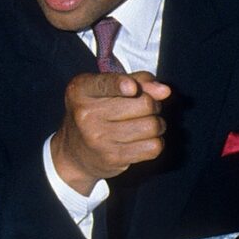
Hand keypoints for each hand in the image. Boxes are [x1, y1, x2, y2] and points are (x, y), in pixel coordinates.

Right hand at [50, 71, 170, 194]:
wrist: (74, 152)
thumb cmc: (96, 111)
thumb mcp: (107, 88)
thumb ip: (137, 80)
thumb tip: (164, 90)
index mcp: (81, 90)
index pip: (105, 84)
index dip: (121, 84)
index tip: (132, 88)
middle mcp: (86, 114)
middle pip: (144, 104)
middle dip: (153, 104)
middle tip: (146, 107)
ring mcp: (98, 138)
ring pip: (152, 126)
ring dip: (157, 123)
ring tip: (146, 123)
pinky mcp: (112, 158)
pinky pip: (153, 147)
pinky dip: (156, 142)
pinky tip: (144, 139)